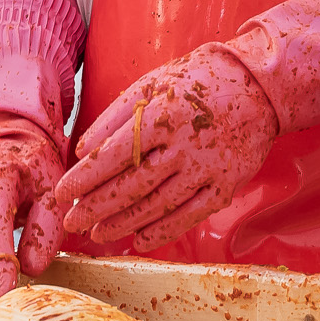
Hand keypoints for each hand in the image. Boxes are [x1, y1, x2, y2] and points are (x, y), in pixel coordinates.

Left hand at [52, 47, 279, 252]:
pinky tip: (139, 239)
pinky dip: (162, 231)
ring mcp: (207, 168)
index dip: (84, 178)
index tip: (61, 194)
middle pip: (131, 186)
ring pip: (157, 205)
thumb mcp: (152, 84)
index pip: (113, 155)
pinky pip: (190, 215)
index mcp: (161, 115)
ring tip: (98, 233)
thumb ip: (115, 116)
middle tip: (71, 222)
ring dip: (123, 224)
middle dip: (95, 208)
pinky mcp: (226, 185)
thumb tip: (81, 149)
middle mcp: (184, 145)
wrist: (258, 86)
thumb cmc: (197, 81)